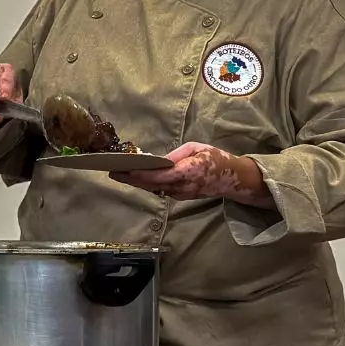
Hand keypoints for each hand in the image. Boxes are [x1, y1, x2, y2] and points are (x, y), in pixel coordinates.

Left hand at [110, 142, 273, 207]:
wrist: (232, 178)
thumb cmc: (215, 158)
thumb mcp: (195, 148)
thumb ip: (175, 156)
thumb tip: (157, 161)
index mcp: (188, 171)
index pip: (158, 176)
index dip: (139, 174)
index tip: (123, 170)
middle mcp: (183, 186)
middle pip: (152, 185)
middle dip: (131, 179)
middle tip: (112, 172)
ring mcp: (181, 194)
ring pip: (154, 189)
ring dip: (137, 182)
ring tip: (119, 173)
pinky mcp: (181, 197)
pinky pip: (161, 190)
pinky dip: (148, 184)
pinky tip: (136, 178)